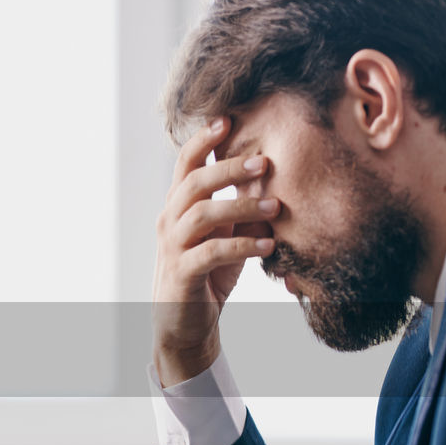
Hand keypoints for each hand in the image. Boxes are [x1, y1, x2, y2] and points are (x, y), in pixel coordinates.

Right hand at [153, 117, 278, 384]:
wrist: (186, 325)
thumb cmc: (209, 275)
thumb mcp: (229, 236)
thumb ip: (244, 211)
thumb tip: (275, 182)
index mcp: (178, 207)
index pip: (185, 165)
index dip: (202, 140)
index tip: (226, 120)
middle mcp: (169, 221)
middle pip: (194, 183)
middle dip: (229, 168)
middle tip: (265, 162)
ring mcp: (173, 247)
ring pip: (203, 214)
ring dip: (243, 207)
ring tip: (275, 210)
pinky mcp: (183, 274)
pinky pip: (211, 252)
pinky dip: (242, 246)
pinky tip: (268, 247)